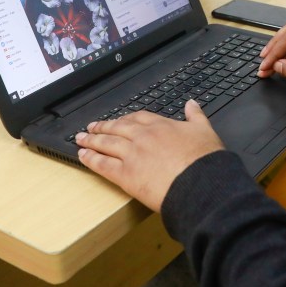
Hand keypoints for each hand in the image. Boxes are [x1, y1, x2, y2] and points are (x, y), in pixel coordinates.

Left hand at [76, 99, 223, 211]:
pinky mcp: (126, 175)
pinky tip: (83, 156)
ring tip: (81, 138)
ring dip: (92, 140)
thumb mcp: (205, 130)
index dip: (125, 118)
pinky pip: (103, 164)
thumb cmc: (205, 160)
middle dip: (102, 127)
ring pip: (106, 143)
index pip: (137, 117)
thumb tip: (192, 103)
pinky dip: (91, 159)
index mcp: (161, 126)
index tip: (119, 120)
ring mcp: (132, 155)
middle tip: (91, 127)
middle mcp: (143, 137)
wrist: (200, 183)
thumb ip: (196, 115)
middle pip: (117, 128)